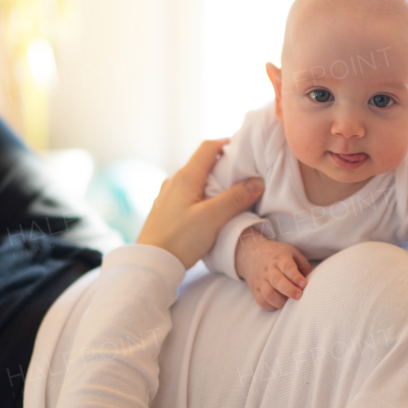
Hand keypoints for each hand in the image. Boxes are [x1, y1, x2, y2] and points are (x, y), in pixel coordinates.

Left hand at [136, 139, 264, 268]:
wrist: (151, 263)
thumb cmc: (180, 240)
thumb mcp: (212, 218)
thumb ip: (235, 199)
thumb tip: (257, 182)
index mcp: (185, 177)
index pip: (207, 148)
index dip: (226, 143)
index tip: (243, 149)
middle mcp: (173, 182)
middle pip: (200, 163)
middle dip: (222, 164)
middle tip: (242, 173)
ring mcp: (167, 196)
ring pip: (193, 180)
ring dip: (211, 181)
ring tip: (229, 193)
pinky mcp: (165, 211)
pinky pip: (186, 194)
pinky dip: (201, 195)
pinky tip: (208, 210)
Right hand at [235, 228, 311, 310]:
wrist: (252, 253)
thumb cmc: (278, 255)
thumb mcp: (292, 253)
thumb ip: (303, 266)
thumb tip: (309, 282)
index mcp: (280, 259)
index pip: (287, 267)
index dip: (295, 276)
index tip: (304, 284)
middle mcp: (269, 270)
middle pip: (277, 281)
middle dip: (289, 290)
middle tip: (299, 296)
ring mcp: (261, 280)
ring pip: (268, 293)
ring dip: (281, 301)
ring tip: (290, 303)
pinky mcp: (255, 290)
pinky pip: (261, 301)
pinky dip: (271, 306)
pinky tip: (279, 304)